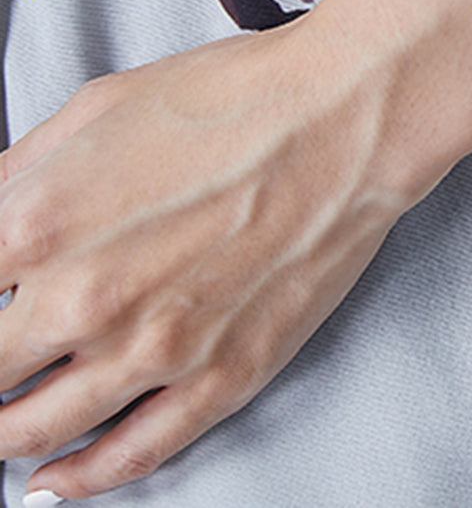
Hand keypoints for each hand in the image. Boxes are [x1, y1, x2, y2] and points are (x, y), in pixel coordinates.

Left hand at [0, 9, 425, 500]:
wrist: (342, 118)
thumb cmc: (231, 97)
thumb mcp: (98, 107)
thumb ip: (20, 171)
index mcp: (39, 222)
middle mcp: (83, 300)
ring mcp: (153, 349)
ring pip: (38, 429)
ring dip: (5, 433)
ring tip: (0, 425)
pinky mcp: (219, 377)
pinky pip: (130, 454)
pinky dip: (81, 479)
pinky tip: (54, 481)